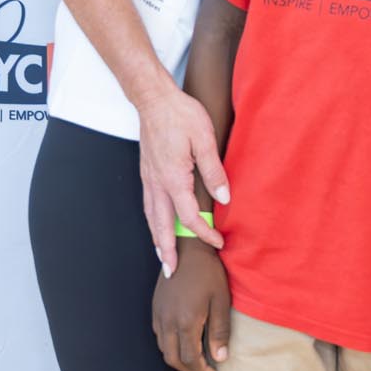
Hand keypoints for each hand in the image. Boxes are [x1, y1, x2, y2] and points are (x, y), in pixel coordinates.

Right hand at [137, 84, 229, 267]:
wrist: (154, 99)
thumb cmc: (181, 115)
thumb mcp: (205, 139)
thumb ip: (214, 170)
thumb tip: (224, 197)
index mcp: (174, 179)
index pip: (190, 216)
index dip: (204, 233)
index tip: (218, 243)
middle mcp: (157, 183)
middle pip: (162, 225)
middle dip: (167, 250)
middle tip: (171, 272)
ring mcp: (149, 178)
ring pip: (151, 216)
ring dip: (157, 238)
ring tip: (163, 256)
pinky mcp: (146, 172)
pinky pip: (148, 204)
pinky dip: (152, 220)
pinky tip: (158, 223)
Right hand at [151, 240, 231, 370]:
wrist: (188, 249)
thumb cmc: (209, 273)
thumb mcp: (221, 300)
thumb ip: (219, 331)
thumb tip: (220, 357)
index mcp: (186, 322)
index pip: (190, 358)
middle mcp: (168, 322)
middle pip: (173, 359)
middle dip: (189, 370)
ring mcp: (159, 315)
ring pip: (163, 349)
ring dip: (177, 359)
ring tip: (195, 360)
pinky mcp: (155, 308)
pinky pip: (159, 336)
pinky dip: (170, 346)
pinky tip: (183, 342)